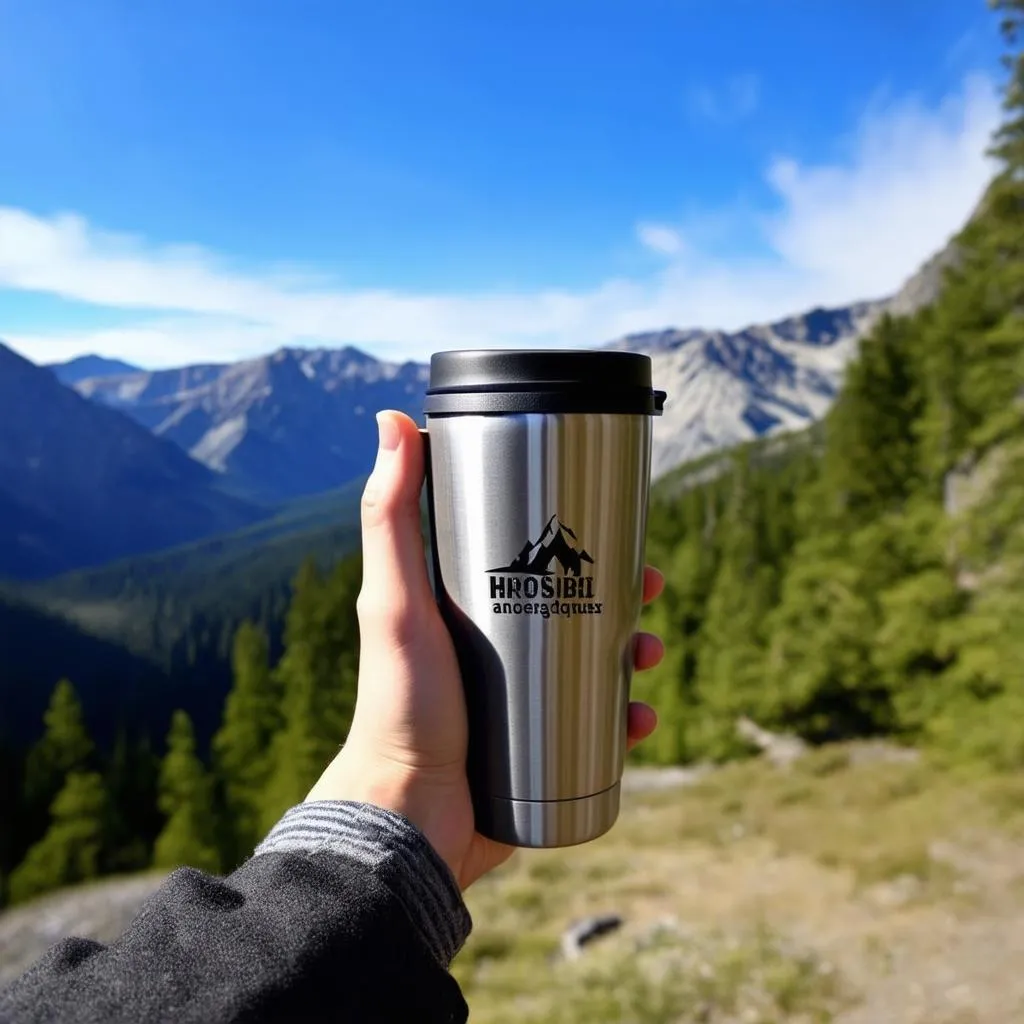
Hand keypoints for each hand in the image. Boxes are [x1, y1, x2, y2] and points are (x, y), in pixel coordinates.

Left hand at [306, 410, 664, 889]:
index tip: (612, 525)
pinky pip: (595, 727)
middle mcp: (492, 647)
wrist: (410, 819)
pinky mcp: (537, 748)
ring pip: (592, 662)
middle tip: (650, 592)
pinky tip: (640, 718)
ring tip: (648, 655)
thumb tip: (392, 419)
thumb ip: (390, 515)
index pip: (528, 552)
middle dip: (620, 593)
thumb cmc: (399, 705)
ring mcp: (517, 699)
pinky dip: (623, 719)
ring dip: (631, 651)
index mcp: (463, 605)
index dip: (576, 535)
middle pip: (572, 604)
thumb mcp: (396, 601)